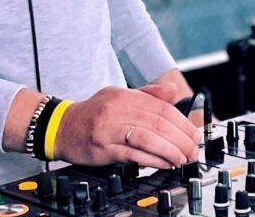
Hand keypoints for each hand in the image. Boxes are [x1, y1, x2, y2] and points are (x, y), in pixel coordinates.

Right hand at [54, 84, 200, 169]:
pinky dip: (153, 159)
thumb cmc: (92, 114)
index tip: (194, 134)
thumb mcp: (118, 96)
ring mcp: (110, 128)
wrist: (60, 126)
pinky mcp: (103, 147)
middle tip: (193, 149)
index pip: (161, 107)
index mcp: (125, 96)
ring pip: (147, 137)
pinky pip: (133, 154)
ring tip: (182, 158)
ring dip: (170, 150)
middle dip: (180, 138)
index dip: (181, 122)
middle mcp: (118, 109)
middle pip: (158, 122)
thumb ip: (146, 94)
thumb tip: (172, 90)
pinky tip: (164, 163)